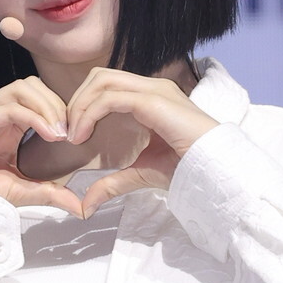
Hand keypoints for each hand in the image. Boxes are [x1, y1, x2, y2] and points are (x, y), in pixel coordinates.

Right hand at [0, 77, 83, 217]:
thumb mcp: (22, 192)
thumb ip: (51, 194)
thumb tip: (80, 207)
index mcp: (6, 123)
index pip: (37, 95)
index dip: (59, 108)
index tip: (75, 135)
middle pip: (32, 85)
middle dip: (56, 103)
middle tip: (69, 132)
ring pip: (22, 88)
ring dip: (47, 106)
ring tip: (60, 133)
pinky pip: (11, 108)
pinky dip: (35, 118)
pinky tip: (48, 135)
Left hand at [65, 67, 218, 217]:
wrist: (214, 172)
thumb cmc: (186, 170)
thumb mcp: (139, 175)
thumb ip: (112, 183)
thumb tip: (86, 206)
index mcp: (150, 98)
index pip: (107, 85)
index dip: (84, 104)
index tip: (73, 136)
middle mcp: (152, 87)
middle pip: (100, 76)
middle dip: (77, 100)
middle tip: (69, 132)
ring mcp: (154, 90)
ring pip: (102, 80)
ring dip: (80, 105)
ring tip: (74, 135)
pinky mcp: (153, 100)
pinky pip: (110, 97)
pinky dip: (90, 113)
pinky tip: (83, 136)